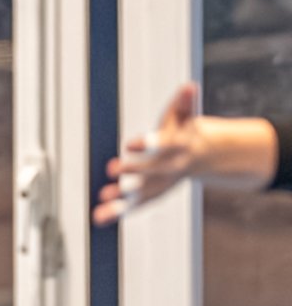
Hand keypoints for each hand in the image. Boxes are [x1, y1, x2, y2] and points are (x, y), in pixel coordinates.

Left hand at [94, 82, 202, 224]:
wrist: (206, 156)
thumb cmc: (187, 129)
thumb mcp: (186, 114)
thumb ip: (186, 102)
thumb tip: (190, 87)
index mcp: (178, 146)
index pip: (163, 145)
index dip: (148, 144)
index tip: (130, 144)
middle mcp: (170, 168)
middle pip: (152, 172)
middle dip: (133, 172)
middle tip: (112, 170)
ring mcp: (162, 184)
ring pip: (142, 194)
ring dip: (122, 199)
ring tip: (102, 202)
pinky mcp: (153, 194)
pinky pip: (136, 206)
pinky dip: (117, 212)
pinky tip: (99, 218)